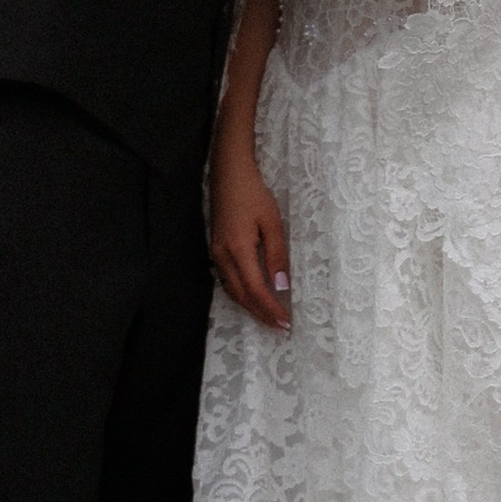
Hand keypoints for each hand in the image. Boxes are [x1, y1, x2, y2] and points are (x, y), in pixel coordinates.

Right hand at [210, 143, 291, 330]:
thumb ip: (276, 255)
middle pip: (241, 295)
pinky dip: (242, 294)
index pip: (255, 289)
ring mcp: (216, 253)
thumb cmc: (253, 194)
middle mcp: (222, 256)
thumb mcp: (272, 222)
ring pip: (232, 290)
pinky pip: (228, 280)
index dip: (269, 308)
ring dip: (251, 306)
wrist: (228, 173)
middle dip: (260, 313)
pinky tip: (253, 297)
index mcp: (237, 250)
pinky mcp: (216, 249)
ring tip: (269, 317)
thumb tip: (281, 285)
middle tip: (280, 328)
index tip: (285, 322)